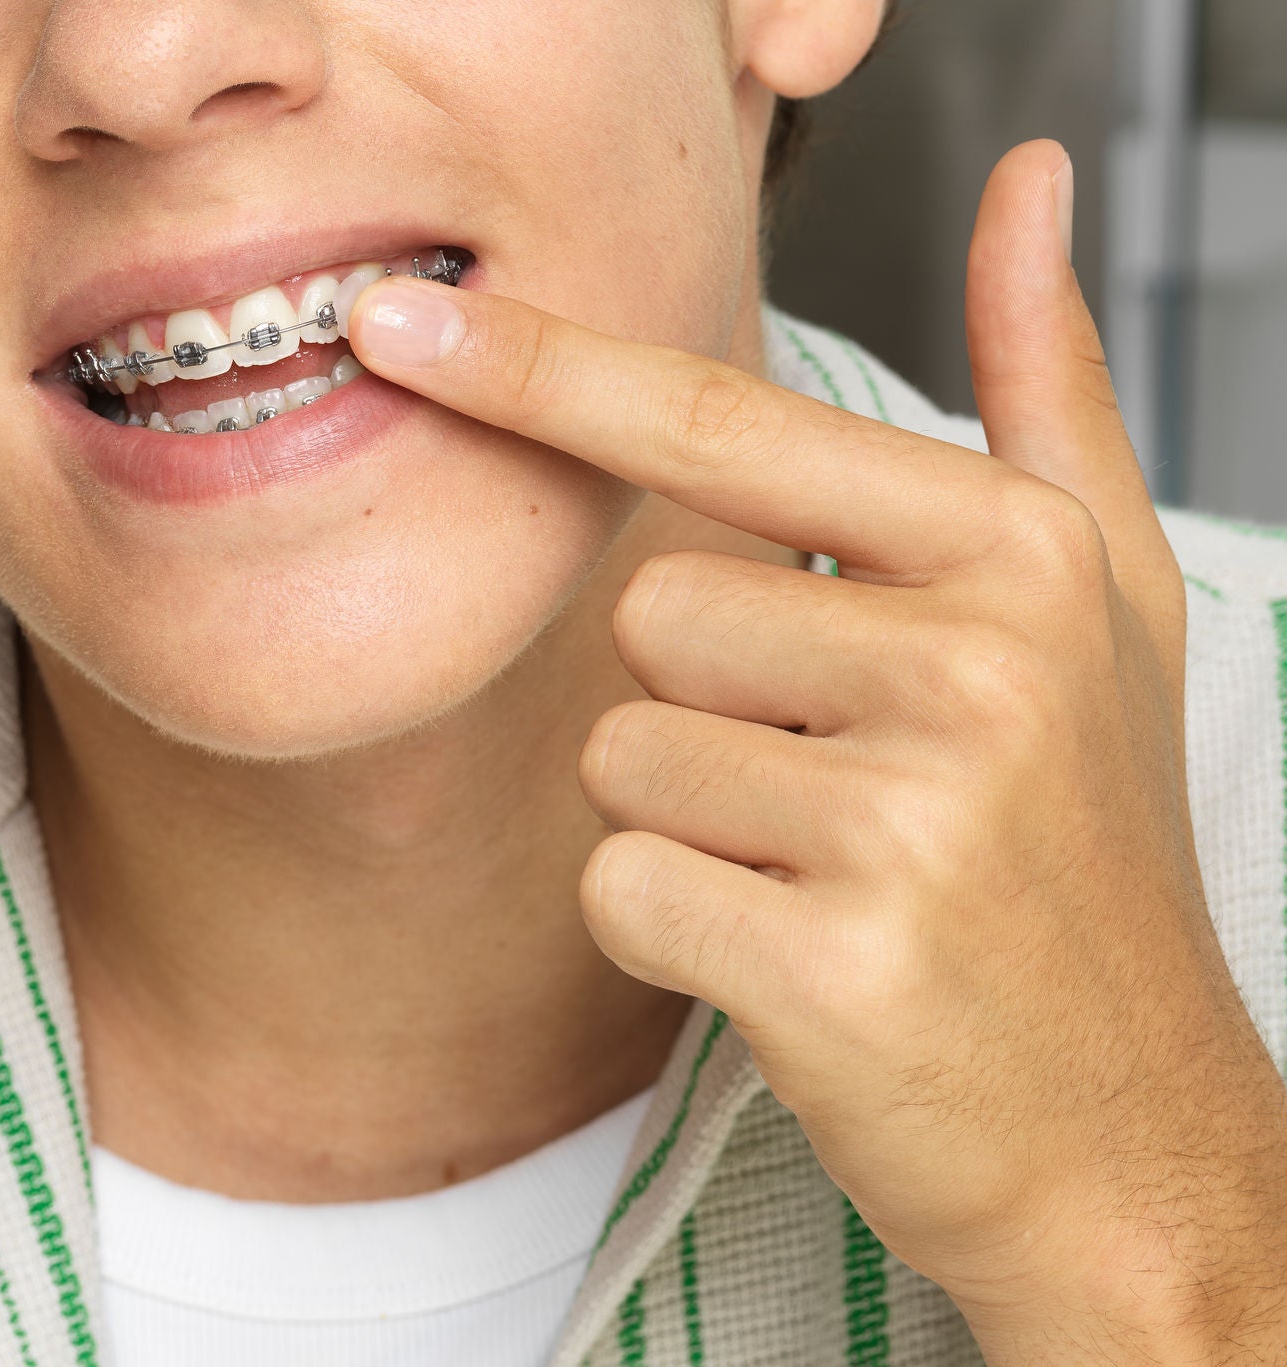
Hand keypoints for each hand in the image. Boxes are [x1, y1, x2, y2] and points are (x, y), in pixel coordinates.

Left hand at [344, 141, 1286, 1360]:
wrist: (1132, 1136)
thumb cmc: (1083, 859)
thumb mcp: (1106, 606)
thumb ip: (1047, 392)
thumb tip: (1028, 184)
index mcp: (1017, 555)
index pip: (724, 428)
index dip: (547, 370)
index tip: (403, 323)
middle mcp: (975, 666)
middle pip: (642, 615)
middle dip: (703, 708)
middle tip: (839, 792)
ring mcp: (906, 817)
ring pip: (618, 754)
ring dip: (688, 825)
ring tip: (829, 875)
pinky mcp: (828, 959)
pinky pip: (618, 885)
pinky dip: (670, 932)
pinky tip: (796, 964)